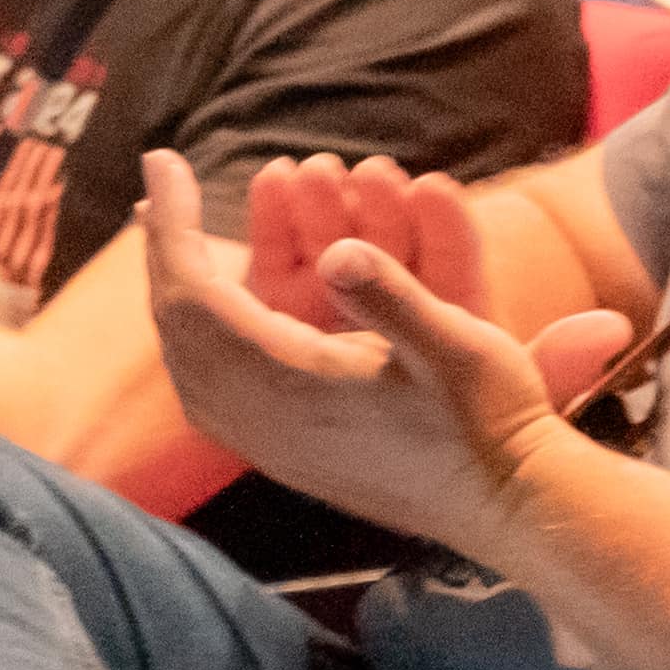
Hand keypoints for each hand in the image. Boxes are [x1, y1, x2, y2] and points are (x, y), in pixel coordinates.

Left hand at [138, 153, 629, 560]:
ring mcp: (268, 443)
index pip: (195, 294)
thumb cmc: (489, 423)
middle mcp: (259, 419)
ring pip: (193, 357)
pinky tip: (226, 318)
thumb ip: (393, 298)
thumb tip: (340, 254)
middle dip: (170, 253)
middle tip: (162, 198)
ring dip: (190, 294)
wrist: (507, 508)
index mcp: (286, 386)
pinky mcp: (287, 455)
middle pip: (180, 324)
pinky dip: (208, 337)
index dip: (172, 225)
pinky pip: (215, 388)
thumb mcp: (457, 347)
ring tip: (189, 248)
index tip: (161, 161)